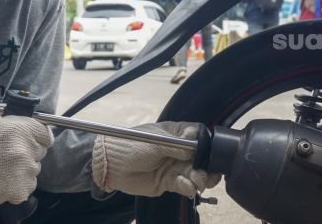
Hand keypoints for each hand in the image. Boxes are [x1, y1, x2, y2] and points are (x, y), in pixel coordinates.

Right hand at [0, 114, 52, 206]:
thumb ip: (20, 123)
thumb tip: (37, 130)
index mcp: (26, 131)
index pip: (46, 137)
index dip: (34, 139)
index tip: (24, 142)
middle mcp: (29, 152)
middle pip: (39, 156)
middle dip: (26, 156)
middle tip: (7, 156)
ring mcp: (24, 174)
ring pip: (31, 174)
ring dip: (21, 173)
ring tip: (1, 170)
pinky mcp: (17, 192)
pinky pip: (22, 190)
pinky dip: (12, 188)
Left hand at [91, 121, 220, 197]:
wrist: (111, 165)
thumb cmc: (130, 146)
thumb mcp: (155, 142)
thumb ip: (176, 146)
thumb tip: (197, 148)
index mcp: (176, 134)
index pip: (198, 136)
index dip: (205, 144)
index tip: (208, 151)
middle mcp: (178, 150)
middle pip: (201, 157)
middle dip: (207, 166)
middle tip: (209, 173)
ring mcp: (174, 166)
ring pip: (195, 173)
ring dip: (200, 178)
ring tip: (198, 181)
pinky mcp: (169, 182)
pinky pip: (184, 185)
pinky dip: (188, 187)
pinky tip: (188, 187)